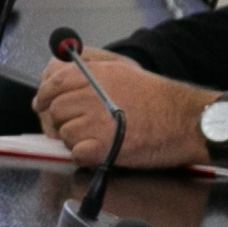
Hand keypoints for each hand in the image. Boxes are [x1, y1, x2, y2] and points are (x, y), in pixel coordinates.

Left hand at [30, 51, 215, 169]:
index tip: (41, 104)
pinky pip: (76, 155)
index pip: (54, 82)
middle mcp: (92, 96)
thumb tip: (61, 76)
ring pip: (64, 134)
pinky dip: (86, 156)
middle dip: (61, 120)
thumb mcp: (124, 70)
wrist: (187, 122)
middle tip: (78, 126)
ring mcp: (95, 123)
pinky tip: (103, 150)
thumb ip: (91, 70)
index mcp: (96, 75)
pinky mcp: (101, 148)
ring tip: (99, 137)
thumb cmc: (160, 99)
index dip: (44, 95)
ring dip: (76, 139)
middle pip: (55, 110)